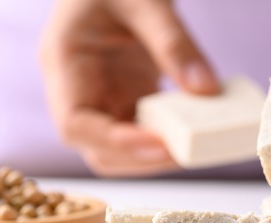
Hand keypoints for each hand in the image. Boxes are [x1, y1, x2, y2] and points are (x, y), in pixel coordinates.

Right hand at [39, 0, 218, 176]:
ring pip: (119, 151)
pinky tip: (196, 131)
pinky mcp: (123, 101)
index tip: (158, 145)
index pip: (75, 124)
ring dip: (155, 156)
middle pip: (96, 150)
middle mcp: (75, 90)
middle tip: (187, 151)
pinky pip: (142, 134)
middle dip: (140, 158)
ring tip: (196, 145)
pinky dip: (168, 139)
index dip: (114, 143)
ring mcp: (99, 99)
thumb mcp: (147, 1)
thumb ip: (174, 43)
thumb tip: (207, 91)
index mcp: (63, 62)